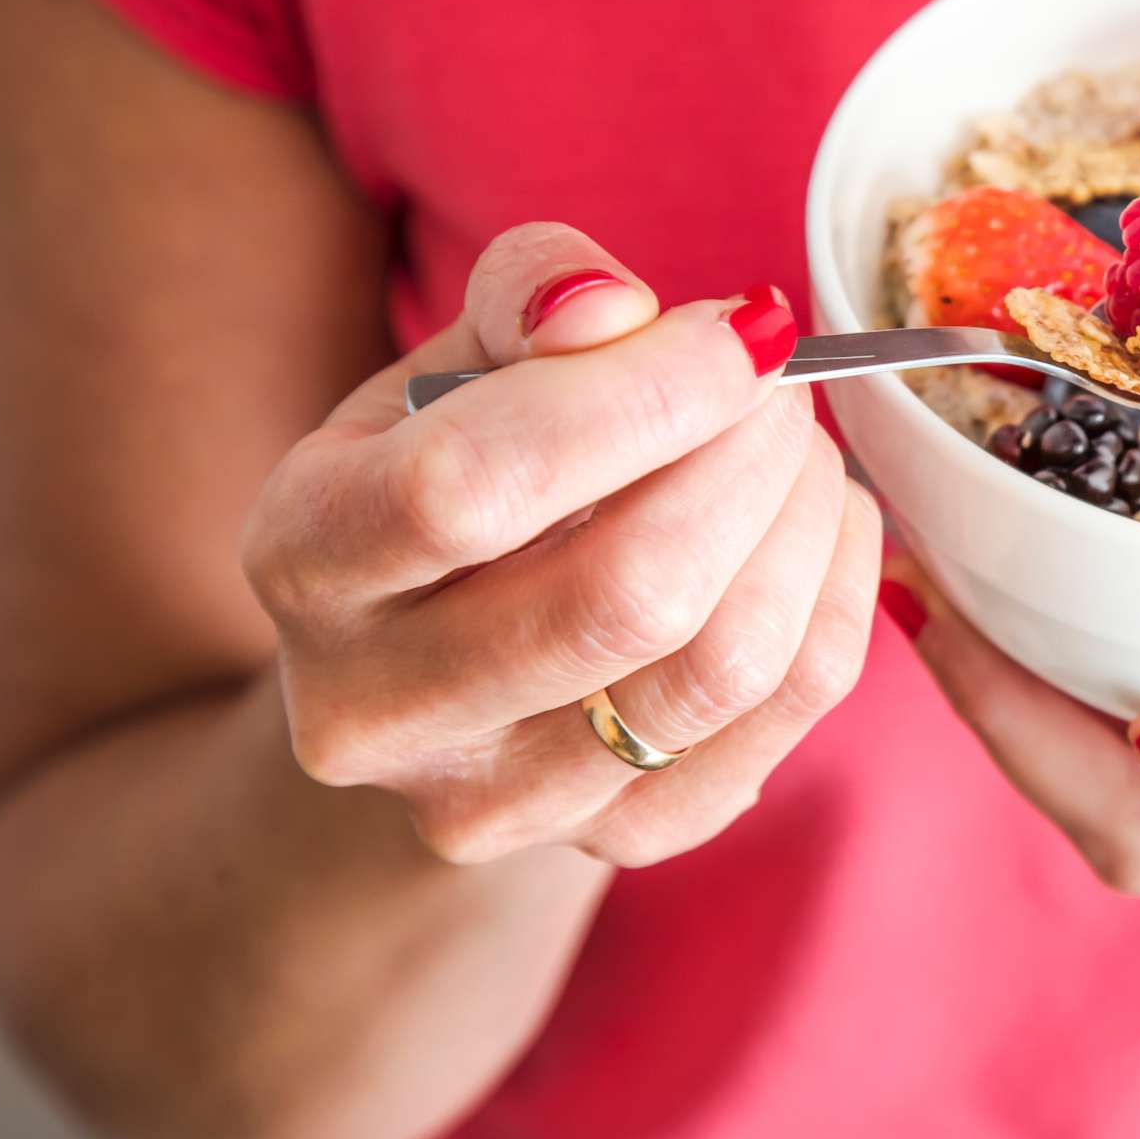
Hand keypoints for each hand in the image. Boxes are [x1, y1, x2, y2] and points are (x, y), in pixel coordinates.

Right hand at [241, 223, 881, 866]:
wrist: (443, 665)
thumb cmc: (460, 471)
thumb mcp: (456, 363)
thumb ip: (526, 298)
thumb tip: (614, 309)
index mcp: (304, 556)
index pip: (468, 489)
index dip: (638, 397)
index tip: (738, 330)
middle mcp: (376, 711)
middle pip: (623, 597)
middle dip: (743, 460)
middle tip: (780, 385)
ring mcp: (499, 803)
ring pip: (720, 667)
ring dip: (801, 525)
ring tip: (800, 448)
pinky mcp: (621, 840)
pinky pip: (784, 717)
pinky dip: (835, 598)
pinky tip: (819, 527)